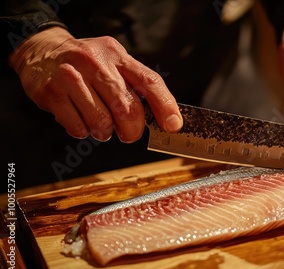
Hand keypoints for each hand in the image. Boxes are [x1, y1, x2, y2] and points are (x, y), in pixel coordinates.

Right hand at [9, 27, 182, 142]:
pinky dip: (84, 132)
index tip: (173, 125)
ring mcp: (71, 77)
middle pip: (126, 107)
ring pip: (102, 121)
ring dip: (105, 133)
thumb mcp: (114, 62)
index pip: (149, 81)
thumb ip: (136, 85)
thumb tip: (165, 117)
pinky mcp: (52, 92)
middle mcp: (95, 63)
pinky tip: (81, 120)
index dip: (165, 106)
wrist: (41, 51)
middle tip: (128, 134)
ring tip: (101, 126)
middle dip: (132, 130)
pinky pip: (78, 127)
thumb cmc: (87, 64)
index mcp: (117, 56)